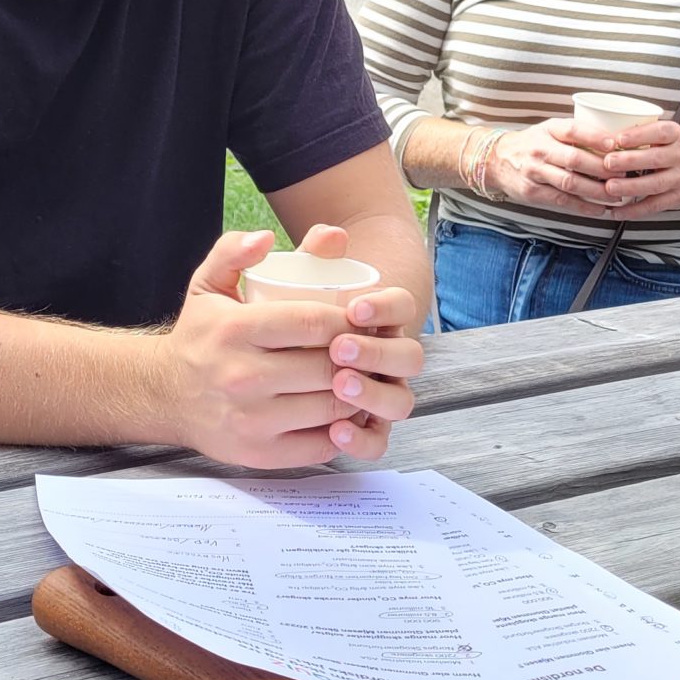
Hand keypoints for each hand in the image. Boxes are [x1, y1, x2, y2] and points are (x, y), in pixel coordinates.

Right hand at [160, 229, 419, 468]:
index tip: (358, 318)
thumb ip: (233, 251)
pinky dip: (343, 427)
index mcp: (234, 330)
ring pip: (331, 405)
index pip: (313, 322)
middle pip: (328, 366)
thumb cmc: (199, 337)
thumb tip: (266, 238)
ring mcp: (252, 420)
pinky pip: (322, 443)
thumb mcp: (206, 284)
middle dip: (358, 356)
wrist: (163, 395)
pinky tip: (345, 409)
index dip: (348, 319)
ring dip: (357, 391)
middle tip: (367, 348)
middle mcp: (241, 376)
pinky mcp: (260, 453)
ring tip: (361, 375)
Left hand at [297, 222, 423, 460]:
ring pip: (401, 402)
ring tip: (338, 384)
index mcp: (381, 318)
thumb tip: (329, 236)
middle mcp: (389, 357)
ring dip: (374, 393)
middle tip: (339, 349)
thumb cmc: (288, 315)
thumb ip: (311, 251)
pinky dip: (362, 441)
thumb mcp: (294, 280)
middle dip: (378, 353)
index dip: (386, 307)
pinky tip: (336, 431)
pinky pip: (377, 443)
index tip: (354, 308)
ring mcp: (382, 394)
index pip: (402, 306)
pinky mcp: (365, 429)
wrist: (270, 360)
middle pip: (409, 356)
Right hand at [486, 119, 618, 214]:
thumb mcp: (549, 130)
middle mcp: (540, 149)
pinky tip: (600, 209)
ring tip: (617, 194)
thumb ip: (576, 134)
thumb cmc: (532, 144)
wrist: (495, 160)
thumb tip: (616, 144)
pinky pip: (562, 200)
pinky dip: (584, 207)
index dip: (595, 137)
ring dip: (597, 191)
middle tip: (624, 175)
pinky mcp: (532, 192)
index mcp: (548, 129)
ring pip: (570, 182)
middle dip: (603, 169)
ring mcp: (534, 172)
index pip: (573, 130)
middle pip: (575, 159)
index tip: (615, 144)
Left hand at [584, 120, 679, 217]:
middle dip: (630, 161)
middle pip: (655, 159)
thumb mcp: (668, 134)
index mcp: (675, 135)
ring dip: (630, 187)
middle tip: (607, 163)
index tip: (618, 139)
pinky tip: (616, 211)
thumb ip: (644, 133)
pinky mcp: (677, 199)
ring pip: (655, 185)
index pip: (659, 132)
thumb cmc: (677, 149)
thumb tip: (604, 134)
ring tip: (609, 188)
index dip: (639, 135)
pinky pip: (654, 206)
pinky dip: (634, 210)